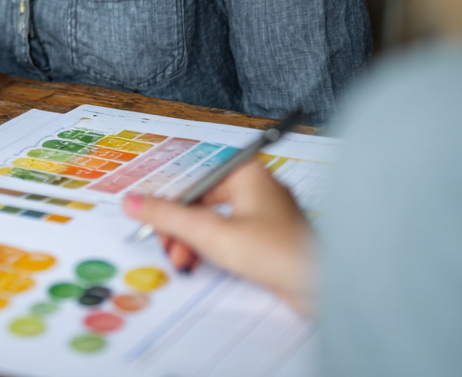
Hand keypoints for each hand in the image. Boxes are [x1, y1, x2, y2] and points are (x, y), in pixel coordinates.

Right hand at [122, 159, 314, 313]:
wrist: (327, 290)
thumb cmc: (279, 253)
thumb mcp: (213, 234)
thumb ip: (170, 217)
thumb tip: (134, 202)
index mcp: (245, 171)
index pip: (192, 177)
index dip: (167, 199)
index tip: (147, 215)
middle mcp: (255, 185)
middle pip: (202, 199)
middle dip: (180, 226)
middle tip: (166, 245)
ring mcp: (264, 212)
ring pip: (214, 219)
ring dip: (193, 240)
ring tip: (183, 260)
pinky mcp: (269, 238)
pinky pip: (229, 235)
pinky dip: (212, 248)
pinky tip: (202, 263)